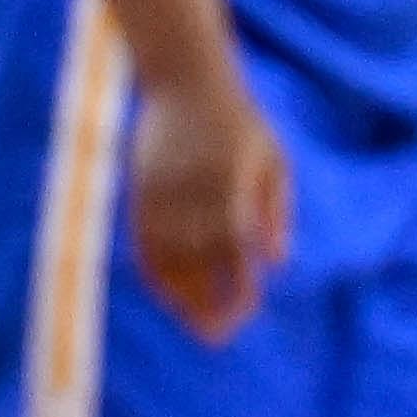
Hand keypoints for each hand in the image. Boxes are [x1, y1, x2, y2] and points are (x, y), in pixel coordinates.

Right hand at [127, 76, 292, 342]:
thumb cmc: (240, 121)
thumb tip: (276, 263)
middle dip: (206, 306)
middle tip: (216, 337)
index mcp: (232, 188)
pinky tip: (162, 288)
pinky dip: (151, 267)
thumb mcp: (274, 159)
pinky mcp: (140, 188)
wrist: (184, 78)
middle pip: (197, 264)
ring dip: (177, 293)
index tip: (248, 313)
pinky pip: (142, 239)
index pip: (236, 254)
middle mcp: (194, 195)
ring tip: (190, 321)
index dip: (239, 290)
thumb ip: (276, 211)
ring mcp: (163, 192)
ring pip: (165, 256)